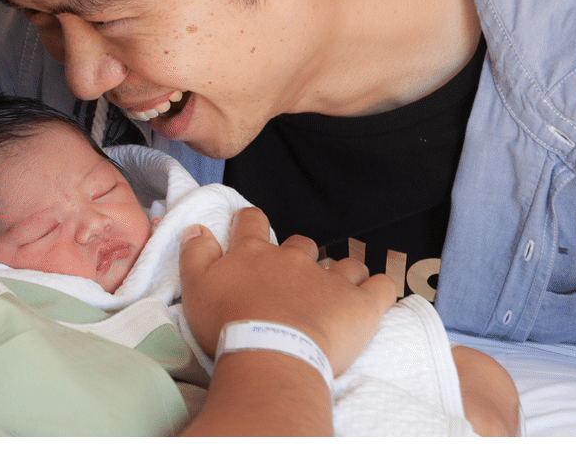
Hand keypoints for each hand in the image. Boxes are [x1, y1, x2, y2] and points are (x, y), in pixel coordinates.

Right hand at [179, 207, 396, 376]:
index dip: (250, 221)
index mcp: (254, 252)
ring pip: (344, 264)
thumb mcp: (195, 285)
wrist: (270, 354)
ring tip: (336, 290)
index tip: (249, 226)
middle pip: (301, 244)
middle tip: (291, 279)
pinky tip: (377, 293)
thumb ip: (195, 252)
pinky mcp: (360, 305)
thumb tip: (197, 228)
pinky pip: (381, 287)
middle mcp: (294, 259)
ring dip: (341, 272)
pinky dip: (380, 287)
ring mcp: (330, 280)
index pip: (252, 222)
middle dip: (299, 254)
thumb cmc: (228, 323)